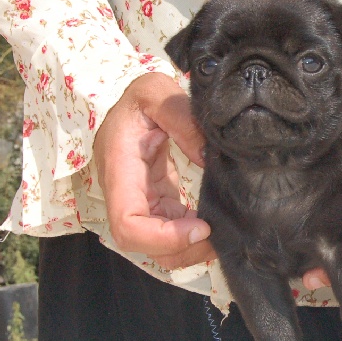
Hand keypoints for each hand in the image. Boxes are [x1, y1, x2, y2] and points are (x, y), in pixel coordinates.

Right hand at [93, 72, 215, 268]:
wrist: (130, 105)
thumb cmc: (138, 99)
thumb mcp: (154, 91)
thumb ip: (180, 116)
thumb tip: (207, 155)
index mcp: (119, 173)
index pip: (128, 226)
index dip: (163, 237)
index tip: (201, 227)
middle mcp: (126, 197)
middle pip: (146, 246)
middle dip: (183, 249)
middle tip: (219, 232)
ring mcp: (142, 204)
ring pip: (160, 247)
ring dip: (190, 248)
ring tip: (221, 230)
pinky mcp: (158, 204)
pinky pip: (173, 232)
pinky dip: (194, 235)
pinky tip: (216, 220)